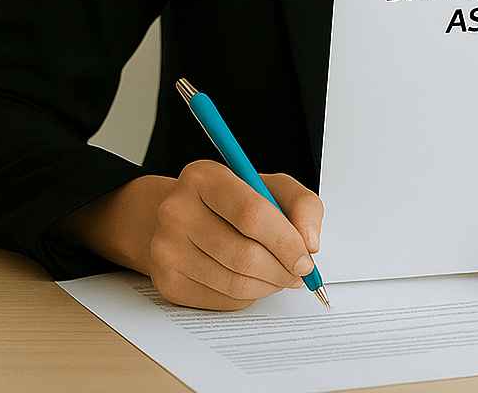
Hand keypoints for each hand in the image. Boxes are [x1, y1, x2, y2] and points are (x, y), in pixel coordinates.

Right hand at [145, 160, 324, 309]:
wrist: (179, 217)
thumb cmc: (230, 201)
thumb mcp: (269, 186)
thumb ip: (301, 204)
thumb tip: (310, 242)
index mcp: (205, 177)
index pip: (252, 213)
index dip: (285, 240)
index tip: (305, 256)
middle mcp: (178, 211)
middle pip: (244, 254)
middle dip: (282, 269)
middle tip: (298, 271)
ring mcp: (167, 249)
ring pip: (235, 282)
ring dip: (269, 285)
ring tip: (279, 274)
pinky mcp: (167, 282)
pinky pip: (222, 300)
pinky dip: (248, 296)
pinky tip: (253, 280)